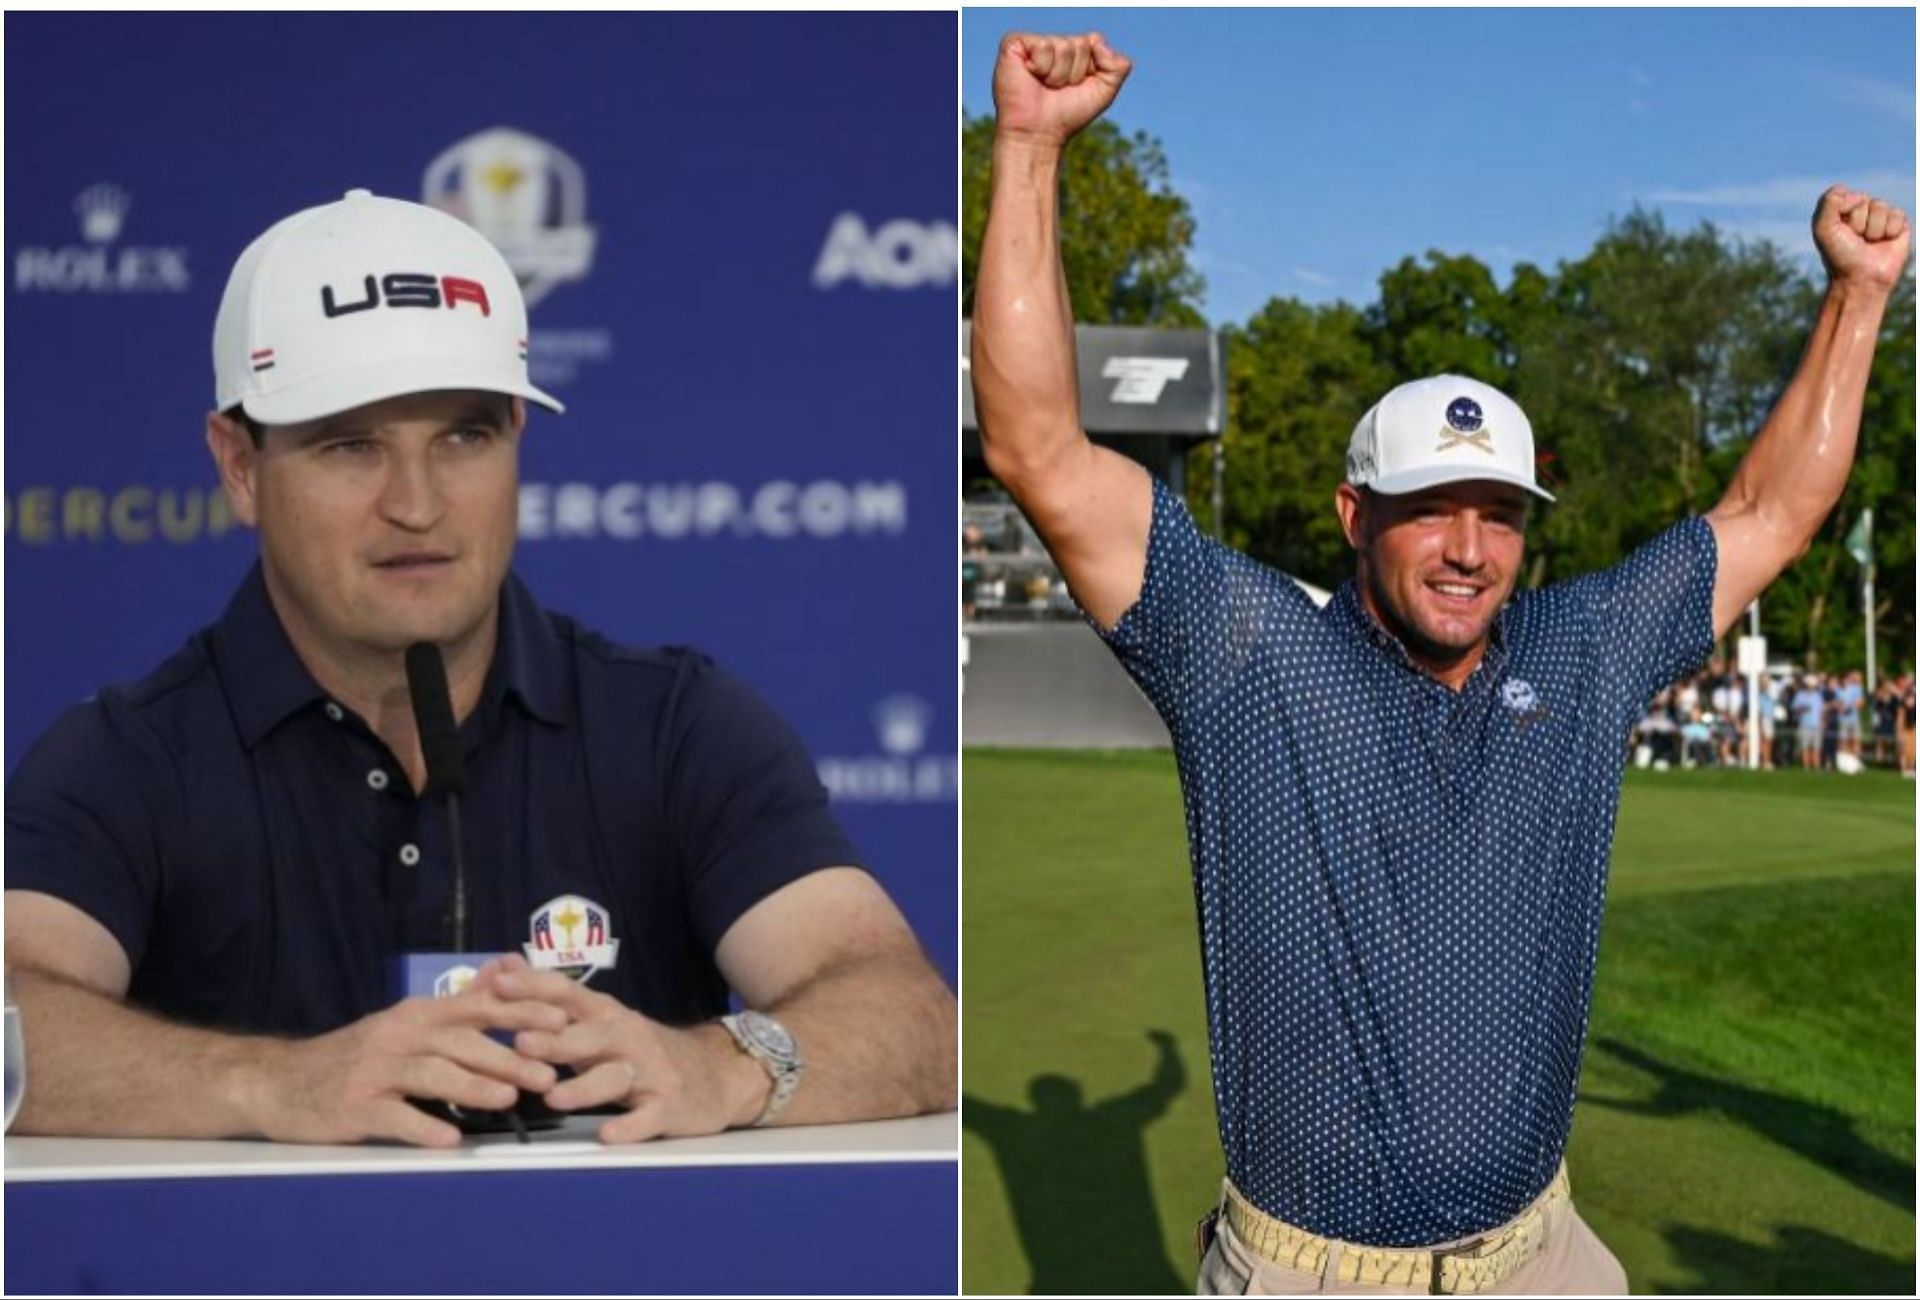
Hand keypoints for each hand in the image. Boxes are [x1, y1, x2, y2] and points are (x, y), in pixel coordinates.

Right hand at [254, 966, 564, 1147]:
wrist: (281, 1082)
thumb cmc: (356, 1056)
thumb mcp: (405, 1024)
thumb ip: (455, 1008)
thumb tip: (503, 977)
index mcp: (419, 1014)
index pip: (478, 1007)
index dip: (521, 1013)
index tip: (562, 1021)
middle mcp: (399, 1034)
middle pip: (462, 1043)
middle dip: (509, 1058)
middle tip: (548, 1075)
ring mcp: (376, 1070)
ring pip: (433, 1073)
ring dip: (474, 1087)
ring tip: (509, 1101)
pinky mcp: (354, 1105)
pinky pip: (394, 1115)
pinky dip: (424, 1126)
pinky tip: (450, 1138)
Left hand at [480, 956, 767, 1143]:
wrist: (716, 1075)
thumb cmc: (640, 1049)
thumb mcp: (600, 1019)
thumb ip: (551, 1000)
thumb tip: (500, 965)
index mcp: (606, 1015)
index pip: (567, 994)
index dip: (534, 987)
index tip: (497, 984)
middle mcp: (628, 1037)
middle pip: (590, 1036)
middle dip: (555, 1039)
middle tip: (521, 1043)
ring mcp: (650, 1072)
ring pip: (615, 1077)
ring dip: (584, 1087)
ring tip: (553, 1098)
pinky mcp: (669, 1106)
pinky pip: (648, 1117)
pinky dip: (629, 1126)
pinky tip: (609, 1134)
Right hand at [993, 31, 1131, 148]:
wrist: (1037, 135)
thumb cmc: (1067, 116)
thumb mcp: (1104, 92)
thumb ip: (1118, 66)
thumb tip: (1096, 39)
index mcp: (1072, 52)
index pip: (1094, 41)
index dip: (1090, 69)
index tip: (1076, 87)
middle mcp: (1053, 44)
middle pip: (1080, 43)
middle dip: (1074, 73)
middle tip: (1057, 89)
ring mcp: (1033, 43)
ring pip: (1063, 46)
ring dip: (1057, 74)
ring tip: (1044, 86)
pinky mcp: (1014, 44)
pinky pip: (1043, 45)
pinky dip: (1041, 67)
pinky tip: (1031, 77)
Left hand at [1812, 185, 1910, 295]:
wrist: (1861, 279)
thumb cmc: (1840, 256)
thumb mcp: (1823, 229)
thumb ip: (1829, 201)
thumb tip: (1858, 194)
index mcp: (1839, 211)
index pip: (1842, 193)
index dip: (1841, 211)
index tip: (1839, 231)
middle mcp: (1859, 212)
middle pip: (1862, 198)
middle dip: (1857, 221)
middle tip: (1855, 240)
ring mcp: (1879, 217)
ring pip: (1880, 206)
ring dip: (1873, 228)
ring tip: (1870, 243)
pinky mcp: (1899, 225)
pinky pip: (1897, 214)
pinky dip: (1890, 230)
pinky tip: (1885, 242)